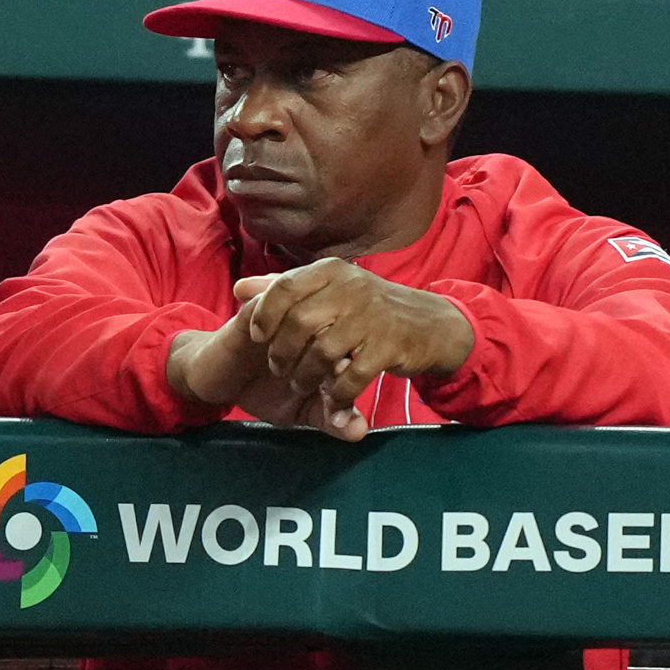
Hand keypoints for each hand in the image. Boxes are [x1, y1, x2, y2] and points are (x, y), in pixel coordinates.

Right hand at [165, 306, 351, 436]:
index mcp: (328, 345)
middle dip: (329, 352)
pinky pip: (267, 304)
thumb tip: (358, 432)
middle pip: (334, 322)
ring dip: (296, 343)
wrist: (217, 379)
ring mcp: (283, 316)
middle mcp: (309, 326)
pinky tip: (265, 352)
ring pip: (304, 311)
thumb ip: (330, 420)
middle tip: (314, 380)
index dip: (351, 366)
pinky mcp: (253, 311)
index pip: (353, 345)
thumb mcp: (301, 411)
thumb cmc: (264, 393)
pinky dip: (269, 325)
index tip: (341, 387)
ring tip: (283, 371)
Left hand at [236, 260, 472, 437]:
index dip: (264, 313)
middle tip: (277, 368)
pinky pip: (352, 376)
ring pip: (323, 352)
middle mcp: (351, 288)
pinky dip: (337, 392)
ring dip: (306, 375)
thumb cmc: (367, 308)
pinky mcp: (390, 346)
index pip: (284, 287)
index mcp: (331, 271)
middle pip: (299, 322)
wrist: (431, 325)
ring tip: (300, 384)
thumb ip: (284, 289)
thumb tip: (238, 289)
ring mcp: (372, 317)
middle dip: (282, 351)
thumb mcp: (328, 290)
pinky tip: (331, 398)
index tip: (255, 336)